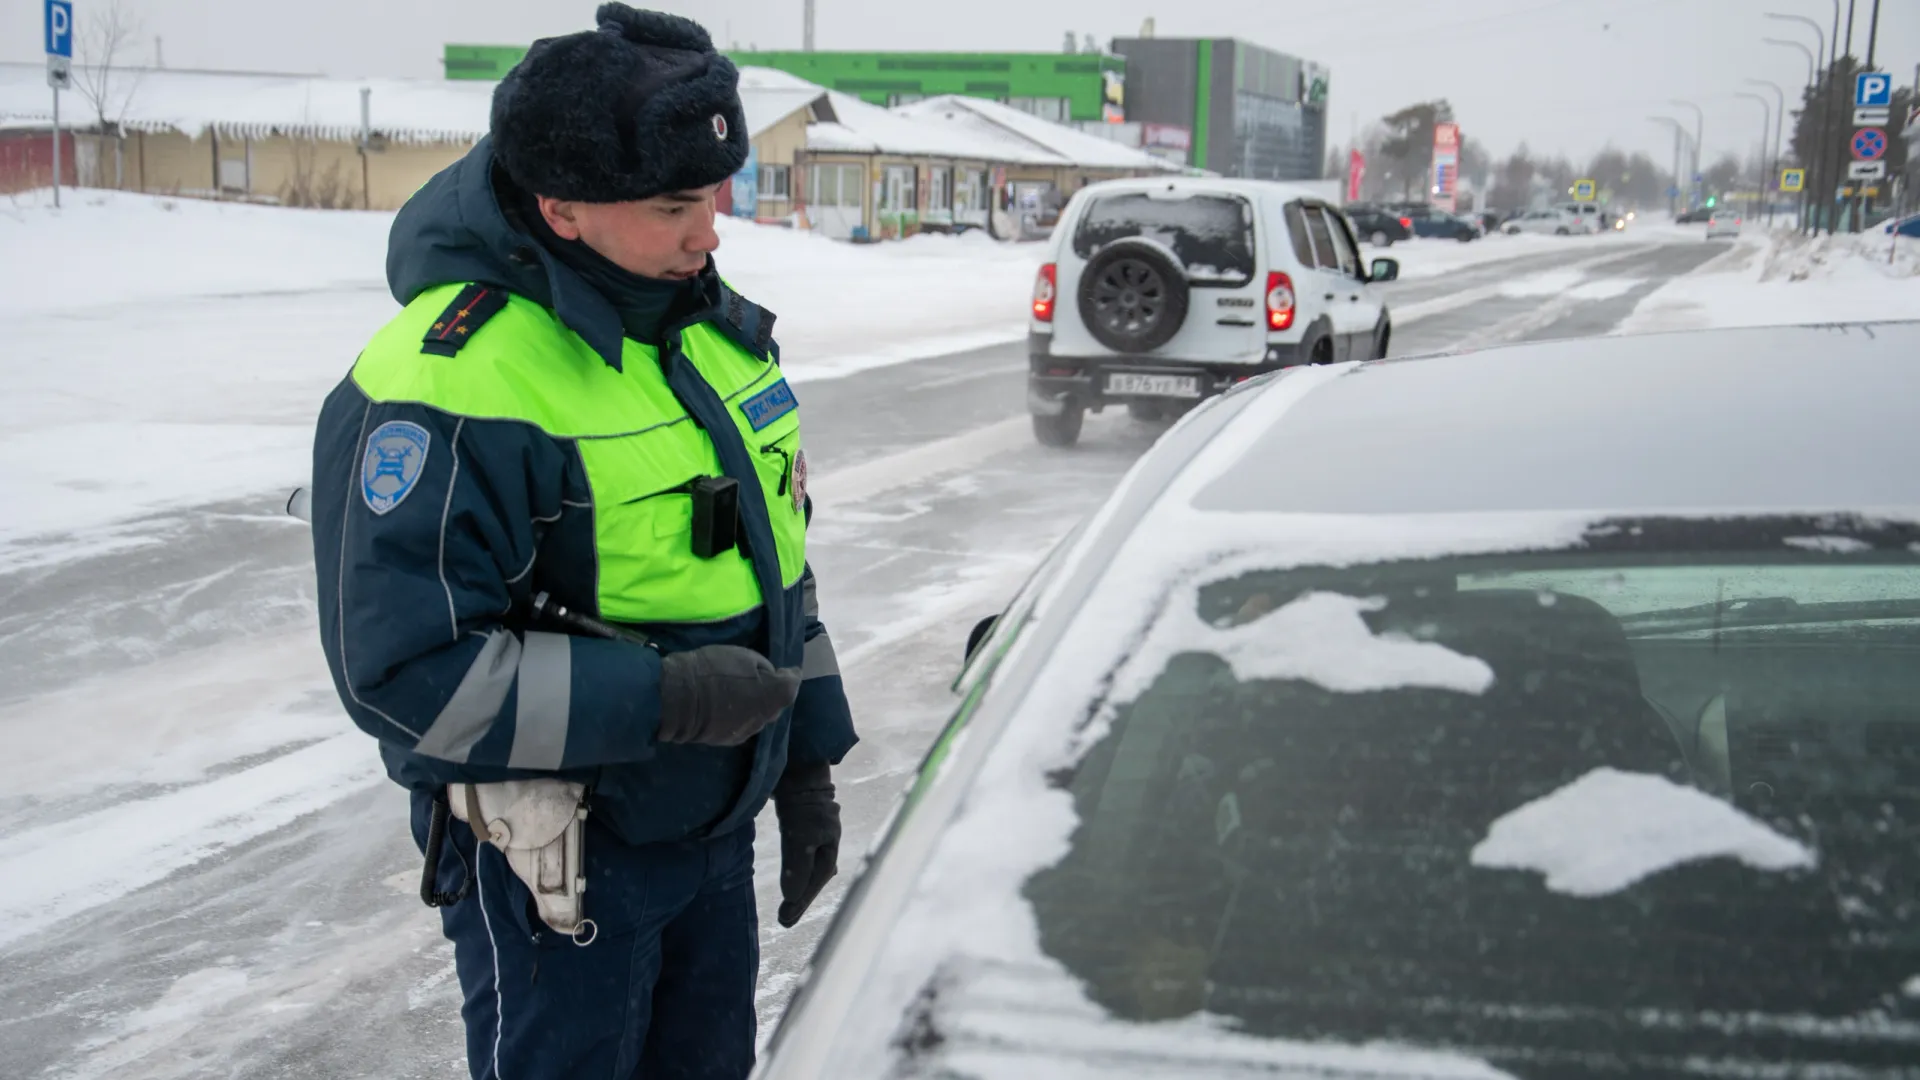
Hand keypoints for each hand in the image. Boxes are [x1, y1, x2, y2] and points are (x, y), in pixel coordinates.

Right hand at [657, 645, 799, 746]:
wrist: (678, 698)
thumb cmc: (713, 670)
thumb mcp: (743, 656)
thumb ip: (765, 668)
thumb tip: (773, 677)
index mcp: (773, 694)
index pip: (793, 685)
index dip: (790, 676)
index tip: (787, 670)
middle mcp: (766, 717)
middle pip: (777, 704)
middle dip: (772, 693)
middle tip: (759, 680)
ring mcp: (747, 731)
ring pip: (759, 717)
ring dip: (756, 707)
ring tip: (741, 694)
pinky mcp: (729, 740)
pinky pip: (743, 726)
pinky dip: (741, 717)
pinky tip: (728, 708)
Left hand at [773, 761, 839, 927]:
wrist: (799, 772)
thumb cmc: (803, 806)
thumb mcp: (800, 837)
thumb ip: (797, 868)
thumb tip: (791, 898)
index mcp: (830, 849)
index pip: (816, 882)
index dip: (801, 901)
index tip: (785, 919)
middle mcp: (826, 845)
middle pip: (815, 878)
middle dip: (801, 900)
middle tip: (784, 920)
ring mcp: (816, 837)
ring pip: (809, 870)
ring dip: (798, 888)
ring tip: (788, 908)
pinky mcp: (803, 829)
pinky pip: (802, 858)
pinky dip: (795, 873)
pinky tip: (793, 881)